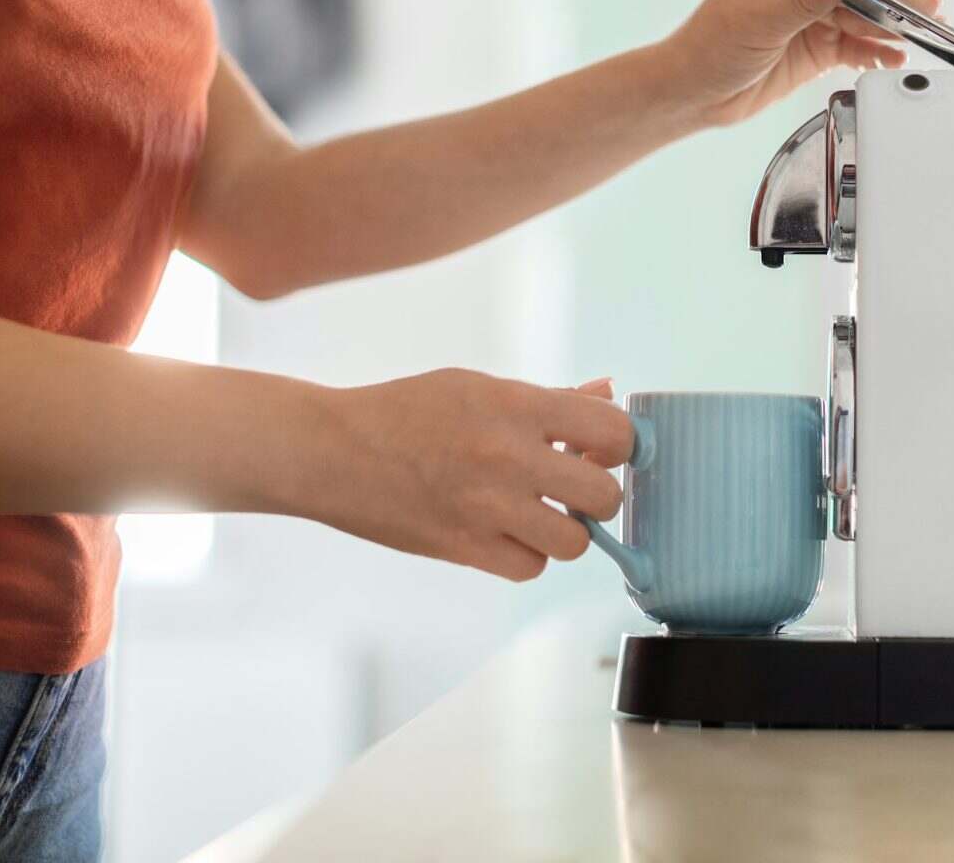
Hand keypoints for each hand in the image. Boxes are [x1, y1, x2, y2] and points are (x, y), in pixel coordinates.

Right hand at [318, 370, 631, 580]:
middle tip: (576, 486)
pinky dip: (528, 555)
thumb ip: (551, 397)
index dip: (622, 443)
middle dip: (600, 494)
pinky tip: (509, 532)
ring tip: (541, 512)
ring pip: (574, 542)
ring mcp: (486, 508)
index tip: (606, 449)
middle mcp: (508, 457)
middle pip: (604, 495)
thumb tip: (607, 391)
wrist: (331, 451)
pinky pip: (530, 567)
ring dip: (566, 530)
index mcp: (516, 407)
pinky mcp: (464, 548)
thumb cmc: (408, 411)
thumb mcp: (479, 387)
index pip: (613, 430)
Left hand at [665, 0, 942, 126]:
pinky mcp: (819, 41)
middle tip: (924, 12)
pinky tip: (893, 57)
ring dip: (888, 29)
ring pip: (861, 15)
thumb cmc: (709, 49)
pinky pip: (856, 44)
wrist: (696, 94)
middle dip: (889, 2)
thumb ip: (801, 1)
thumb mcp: (757, 23)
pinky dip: (875, 52)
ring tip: (918, 36)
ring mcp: (812, 10)